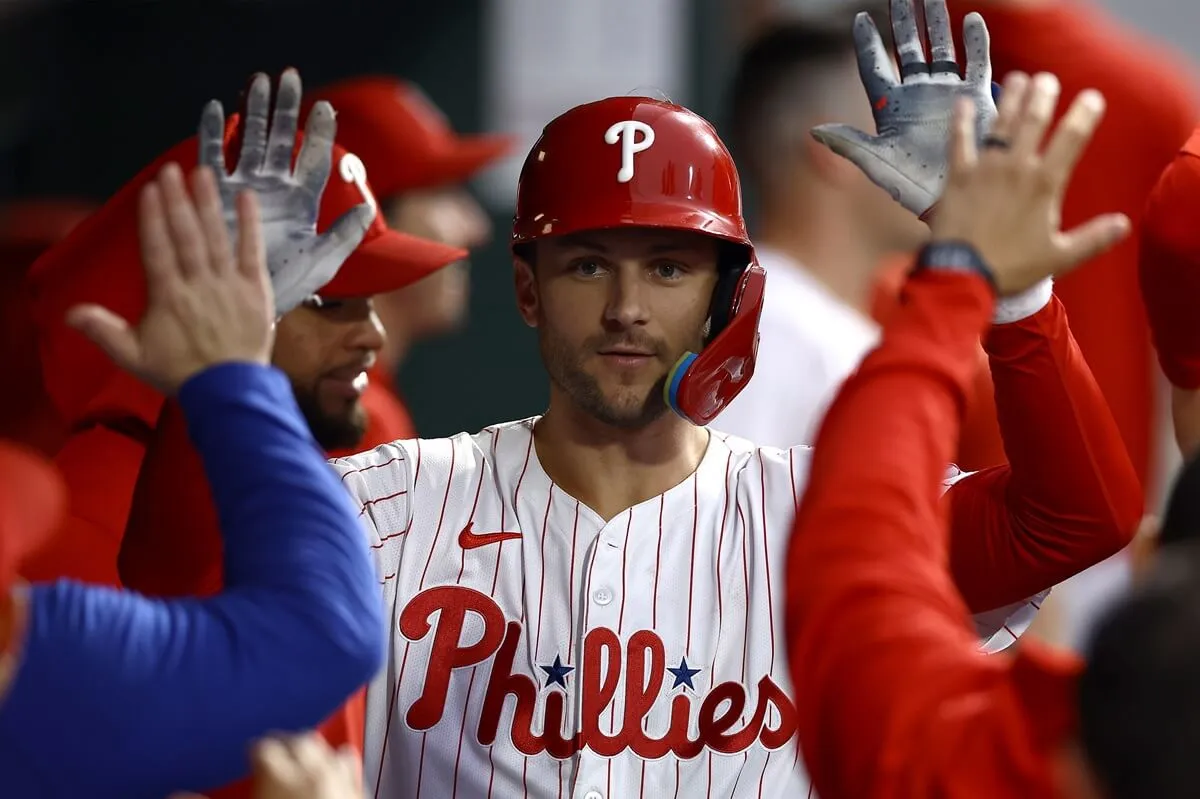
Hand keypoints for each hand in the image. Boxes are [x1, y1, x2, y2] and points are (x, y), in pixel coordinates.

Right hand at [66, 164, 273, 394]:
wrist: (229, 391)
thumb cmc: (181, 373)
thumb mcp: (135, 357)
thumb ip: (104, 332)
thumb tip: (71, 313)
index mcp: (168, 296)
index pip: (157, 249)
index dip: (152, 218)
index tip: (149, 190)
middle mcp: (198, 283)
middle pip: (186, 235)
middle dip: (177, 200)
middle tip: (171, 170)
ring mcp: (229, 283)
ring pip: (216, 236)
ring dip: (208, 203)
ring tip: (201, 173)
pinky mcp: (256, 288)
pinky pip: (252, 250)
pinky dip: (250, 223)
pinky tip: (246, 197)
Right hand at [166, 733, 360, 798]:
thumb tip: (175, 795)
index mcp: (277, 774)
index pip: (262, 747)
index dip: (254, 752)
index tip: (249, 758)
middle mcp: (311, 769)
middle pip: (297, 740)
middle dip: (283, 745)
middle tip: (272, 756)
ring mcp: (338, 780)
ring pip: (325, 748)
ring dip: (311, 750)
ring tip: (299, 760)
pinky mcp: (357, 793)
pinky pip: (349, 765)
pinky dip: (339, 762)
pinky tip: (332, 769)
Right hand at [199, 69, 373, 315]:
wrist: (249, 302)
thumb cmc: (289, 284)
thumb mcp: (322, 261)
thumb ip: (345, 236)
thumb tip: (368, 207)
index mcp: (302, 202)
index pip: (314, 161)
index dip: (320, 134)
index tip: (326, 108)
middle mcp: (275, 188)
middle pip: (282, 140)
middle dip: (286, 109)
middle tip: (290, 77)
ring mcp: (246, 187)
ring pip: (251, 141)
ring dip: (255, 112)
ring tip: (259, 81)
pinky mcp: (217, 194)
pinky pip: (215, 158)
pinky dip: (214, 134)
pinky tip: (218, 108)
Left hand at [811, 0, 995, 217]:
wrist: (953, 199)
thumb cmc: (911, 187)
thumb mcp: (877, 164)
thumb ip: (849, 144)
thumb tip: (814, 130)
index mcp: (890, 108)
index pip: (875, 67)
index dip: (868, 43)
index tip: (861, 19)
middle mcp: (917, 95)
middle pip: (908, 49)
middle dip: (905, 21)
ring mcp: (946, 93)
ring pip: (940, 49)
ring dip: (937, 23)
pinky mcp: (975, 98)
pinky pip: (976, 62)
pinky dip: (975, 42)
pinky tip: (970, 20)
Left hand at [931, 72, 1129, 293]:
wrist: (963, 274)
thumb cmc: (1012, 267)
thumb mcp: (1059, 257)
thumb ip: (1093, 238)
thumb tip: (1123, 224)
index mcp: (1045, 183)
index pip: (1071, 138)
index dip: (1083, 114)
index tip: (1091, 97)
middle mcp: (1017, 167)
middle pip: (1033, 120)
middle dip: (1042, 95)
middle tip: (1046, 79)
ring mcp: (985, 168)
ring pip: (1001, 124)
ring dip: (1010, 98)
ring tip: (1018, 79)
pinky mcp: (957, 175)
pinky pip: (959, 141)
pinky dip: (962, 120)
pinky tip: (963, 102)